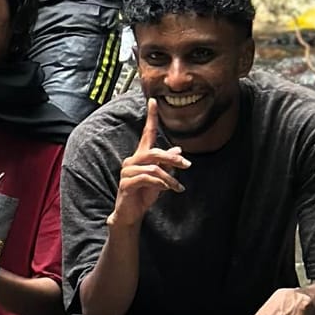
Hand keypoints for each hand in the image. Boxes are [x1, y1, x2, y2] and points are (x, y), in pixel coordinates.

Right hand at [105, 99, 188, 228]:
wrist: (130, 213)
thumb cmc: (144, 194)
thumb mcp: (161, 178)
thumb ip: (167, 164)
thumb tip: (178, 150)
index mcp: (140, 156)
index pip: (146, 133)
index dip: (151, 117)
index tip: (154, 101)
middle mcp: (132, 161)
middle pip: (154, 152)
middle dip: (172, 158)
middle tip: (187, 165)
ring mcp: (128, 172)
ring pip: (153, 167)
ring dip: (170, 177)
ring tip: (177, 187)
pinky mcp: (126, 184)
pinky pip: (148, 179)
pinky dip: (161, 184)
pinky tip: (168, 190)